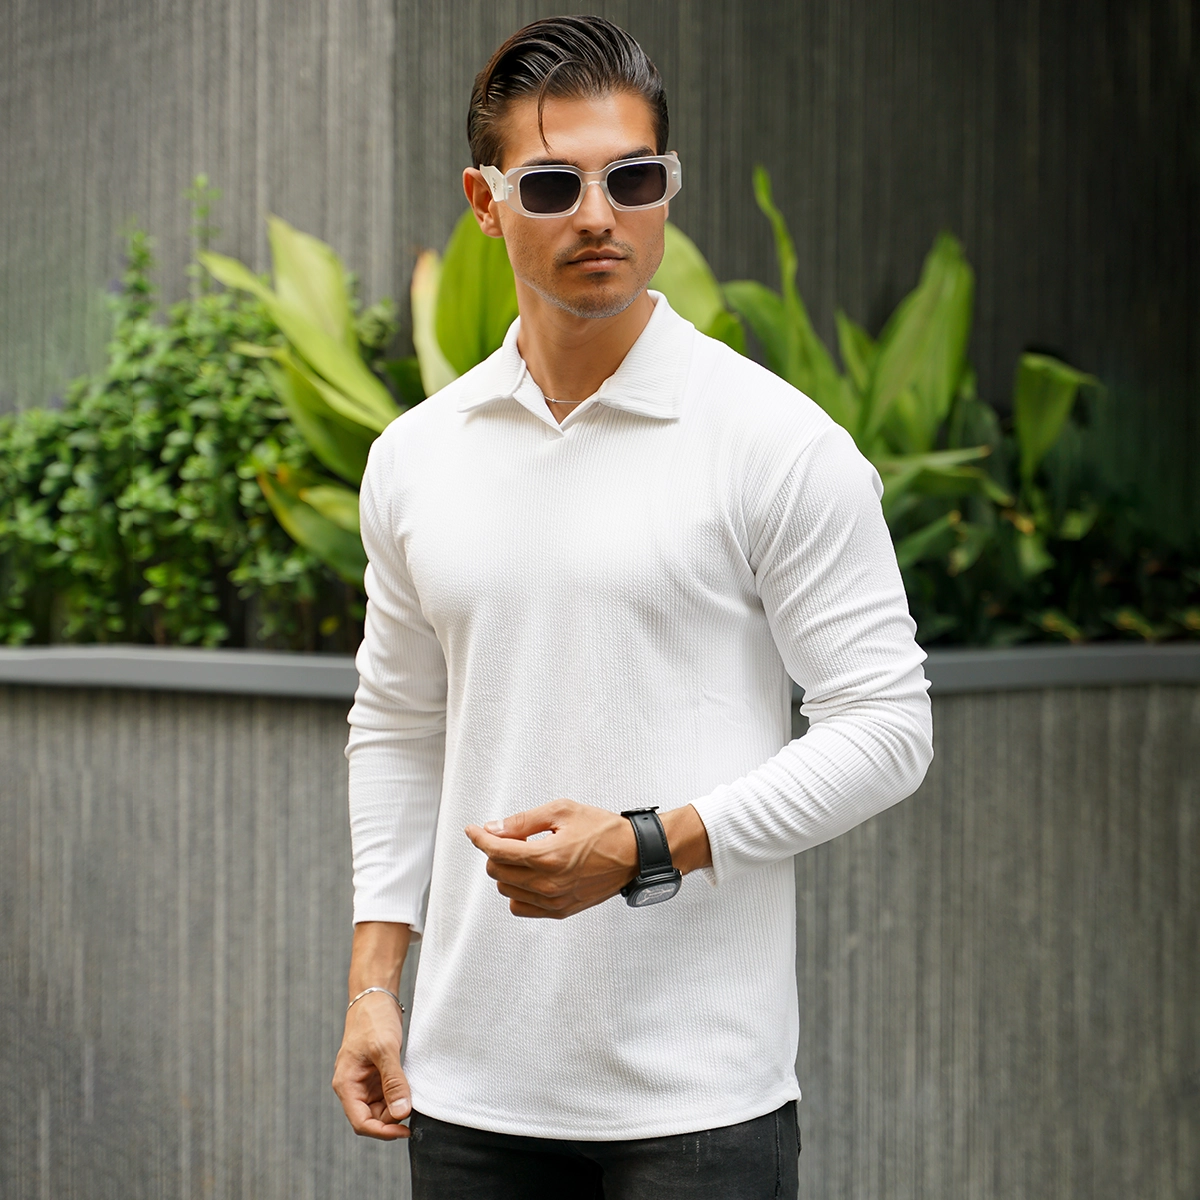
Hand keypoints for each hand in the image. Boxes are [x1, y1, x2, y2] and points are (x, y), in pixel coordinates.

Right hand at [332, 991, 411, 1139]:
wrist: (375, 996)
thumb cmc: (373, 1019)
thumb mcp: (385, 1050)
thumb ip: (393, 1082)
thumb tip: (402, 1113)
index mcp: (346, 1084)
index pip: (361, 1122)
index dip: (382, 1131)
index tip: (405, 1130)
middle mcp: (353, 1086)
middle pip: (372, 1118)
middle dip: (392, 1117)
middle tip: (413, 1104)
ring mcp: (365, 1081)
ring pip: (381, 1108)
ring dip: (397, 1105)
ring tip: (412, 1091)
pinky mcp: (376, 1074)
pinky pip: (387, 1094)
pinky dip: (399, 1094)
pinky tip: (410, 1085)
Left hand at [465, 798, 638, 917]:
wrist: (633, 853)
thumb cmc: (603, 829)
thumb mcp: (562, 811)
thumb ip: (522, 822)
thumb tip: (493, 828)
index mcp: (548, 856)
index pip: (497, 851)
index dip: (479, 838)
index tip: (473, 830)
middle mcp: (549, 883)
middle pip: (497, 871)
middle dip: (495, 851)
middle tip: (511, 837)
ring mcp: (554, 901)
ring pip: (506, 889)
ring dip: (507, 870)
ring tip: (527, 854)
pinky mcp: (560, 911)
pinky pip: (520, 907)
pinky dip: (517, 891)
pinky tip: (530, 875)